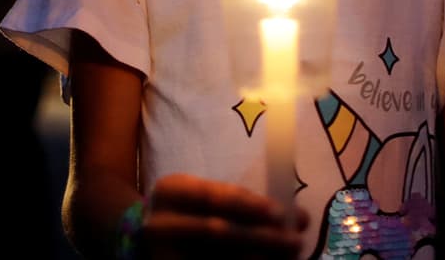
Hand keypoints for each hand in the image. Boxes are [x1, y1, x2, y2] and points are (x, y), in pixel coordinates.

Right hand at [140, 173, 307, 259]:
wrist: (147, 237)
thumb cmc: (188, 211)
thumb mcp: (202, 196)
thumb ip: (240, 201)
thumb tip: (296, 216)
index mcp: (169, 191)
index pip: (212, 197)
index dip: (248, 205)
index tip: (283, 214)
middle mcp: (161, 223)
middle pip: (216, 232)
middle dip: (261, 237)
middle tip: (295, 242)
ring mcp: (163, 253)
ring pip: (219, 259)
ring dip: (259, 259)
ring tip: (287, 257)